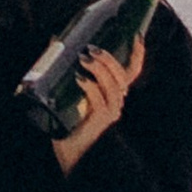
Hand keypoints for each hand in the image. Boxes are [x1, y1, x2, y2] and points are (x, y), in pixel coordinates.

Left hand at [53, 33, 144, 173]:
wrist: (70, 156)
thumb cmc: (68, 124)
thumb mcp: (68, 91)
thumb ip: (64, 68)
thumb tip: (54, 41)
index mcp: (112, 94)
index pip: (131, 72)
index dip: (137, 54)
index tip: (137, 35)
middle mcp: (116, 103)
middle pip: (123, 76)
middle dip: (109, 59)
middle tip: (91, 49)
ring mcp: (110, 113)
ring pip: (114, 86)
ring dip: (100, 69)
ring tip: (84, 59)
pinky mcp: (100, 122)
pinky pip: (99, 101)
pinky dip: (90, 87)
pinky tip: (80, 78)